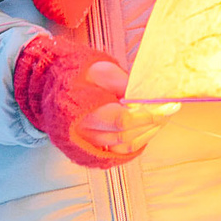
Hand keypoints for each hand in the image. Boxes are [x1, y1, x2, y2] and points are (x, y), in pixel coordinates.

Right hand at [14, 39, 174, 168]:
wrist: (50, 89)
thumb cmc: (75, 73)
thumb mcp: (97, 67)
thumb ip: (121, 81)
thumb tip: (143, 94)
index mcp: (81, 108)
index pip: (121, 119)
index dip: (146, 115)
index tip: (166, 106)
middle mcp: (83, 131)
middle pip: (125, 134)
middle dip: (152, 122)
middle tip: (170, 109)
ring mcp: (87, 143)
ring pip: (124, 146)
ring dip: (148, 133)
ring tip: (162, 117)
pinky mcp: (92, 149)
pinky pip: (119, 153)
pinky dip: (137, 143)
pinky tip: (148, 129)